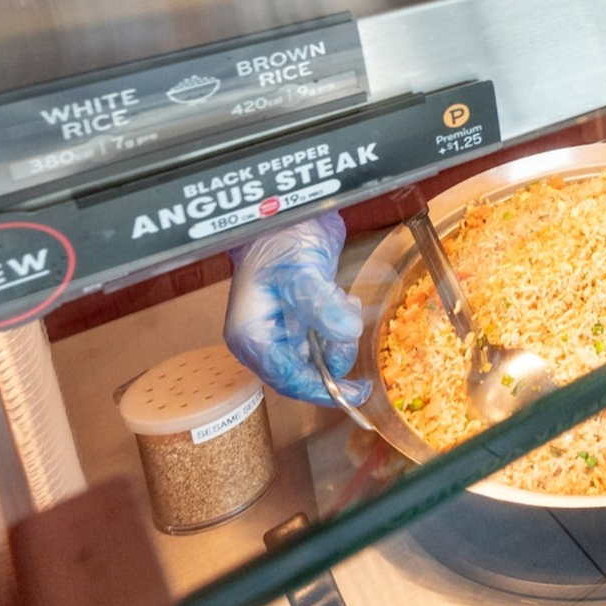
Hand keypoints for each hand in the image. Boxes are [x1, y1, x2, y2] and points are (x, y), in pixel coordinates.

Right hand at [224, 211, 368, 406]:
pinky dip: (340, 321)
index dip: (321, 390)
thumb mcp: (300, 273)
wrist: (286, 211)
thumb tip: (346, 336)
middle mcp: (264, 337)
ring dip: (339, 334)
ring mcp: (282, 326)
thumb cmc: (277, 238)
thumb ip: (322, 307)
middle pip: (304, 370)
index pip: (287, 378)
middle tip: (353, 335)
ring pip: (319, 352)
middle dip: (334, 356)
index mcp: (251, 336)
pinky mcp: (300, 314)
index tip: (353, 394)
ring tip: (343, 301)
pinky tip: (343, 297)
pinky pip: (326, 333)